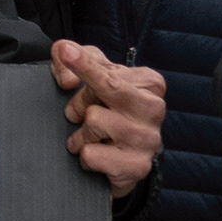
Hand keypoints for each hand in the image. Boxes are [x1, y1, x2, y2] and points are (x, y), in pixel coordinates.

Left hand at [51, 41, 164, 198]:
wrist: (121, 157)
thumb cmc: (105, 106)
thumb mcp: (90, 72)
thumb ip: (70, 59)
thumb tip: (67, 79)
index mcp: (149, 82)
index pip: (106, 73)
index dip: (81, 68)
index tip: (67, 53)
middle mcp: (154, 109)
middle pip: (101, 93)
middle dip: (79, 103)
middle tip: (76, 113)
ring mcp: (149, 140)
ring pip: (92, 124)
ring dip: (80, 133)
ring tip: (90, 137)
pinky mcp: (138, 167)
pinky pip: (91, 155)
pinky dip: (85, 156)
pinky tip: (98, 156)